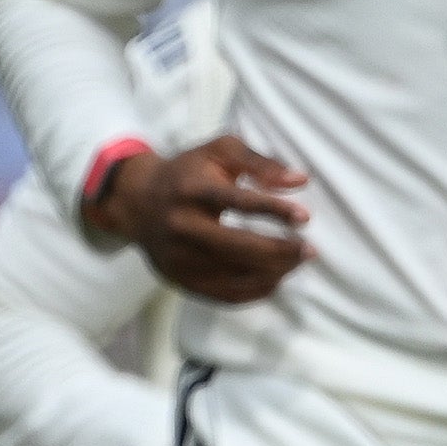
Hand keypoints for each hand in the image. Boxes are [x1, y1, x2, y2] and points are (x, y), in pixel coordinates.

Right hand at [88, 134, 311, 302]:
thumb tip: (300, 179)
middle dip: (279, 252)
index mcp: (192, 190)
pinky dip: (254, 291)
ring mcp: (177, 256)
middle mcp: (181, 226)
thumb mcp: (221, 151)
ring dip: (272, 272)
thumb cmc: (189, 172)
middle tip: (309, 250)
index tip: (304, 217)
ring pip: (232, 274)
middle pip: (236, 247)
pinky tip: (275, 279)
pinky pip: (222, 294)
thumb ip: (260, 162)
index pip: (237, 202)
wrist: (137, 200)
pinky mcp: (178, 278)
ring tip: (296, 262)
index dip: (273, 210)